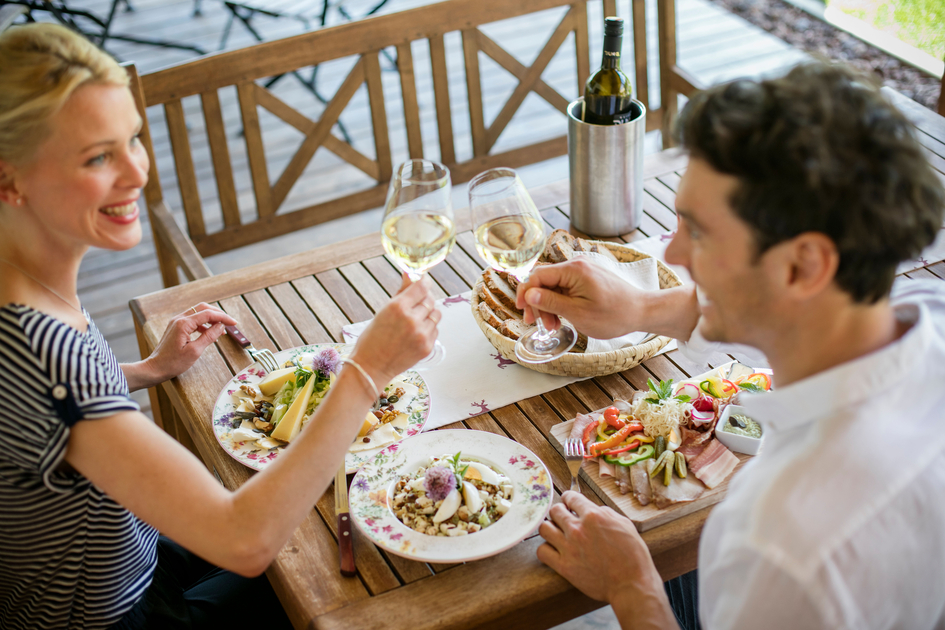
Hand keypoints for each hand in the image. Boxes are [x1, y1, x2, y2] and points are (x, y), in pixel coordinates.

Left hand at [138, 303, 237, 385]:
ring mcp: (176, 322)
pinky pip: (192, 320)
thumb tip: (221, 326)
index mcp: (184, 324)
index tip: (234, 323)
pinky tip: (209, 332)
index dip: (223, 317)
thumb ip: (209, 336)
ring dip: (211, 318)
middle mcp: (179, 319)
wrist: (155, 368)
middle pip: (203, 308)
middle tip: (229, 323)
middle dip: (218, 314)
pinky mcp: (176, 327)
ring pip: (197, 312)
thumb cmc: (173, 363)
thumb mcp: (195, 351)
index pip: (208, 314)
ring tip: (221, 330)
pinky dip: (203, 323)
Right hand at [349, 274, 439, 385]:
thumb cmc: (372, 338)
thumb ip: (401, 292)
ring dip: (428, 314)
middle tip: (415, 303)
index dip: (424, 282)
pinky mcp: (427, 347)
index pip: (422, 287)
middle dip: (424, 298)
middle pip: (430, 300)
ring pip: (436, 314)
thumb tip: (410, 274)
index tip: (423, 281)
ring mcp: (422, 335)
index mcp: (398, 308)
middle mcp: (412, 320)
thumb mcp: (383, 311)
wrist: (371, 367)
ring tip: (414, 320)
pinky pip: (435, 330)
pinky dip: (428, 328)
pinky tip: (414, 333)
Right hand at [515, 258, 644, 338]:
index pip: (538, 275)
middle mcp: (577, 265)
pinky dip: (561, 302)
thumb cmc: (613, 314)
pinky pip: (565, 288)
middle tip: (537, 324)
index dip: (525, 293)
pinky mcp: (588, 278)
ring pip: (554, 286)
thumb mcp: (577, 313)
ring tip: (554, 326)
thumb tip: (528, 295)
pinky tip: (562, 318)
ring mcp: (583, 271)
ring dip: (549, 305)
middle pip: (544, 281)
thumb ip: (551, 302)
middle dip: (538, 303)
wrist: (641, 311)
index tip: (522, 310)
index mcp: (573, 270)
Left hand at [537, 492, 675, 628]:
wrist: (631, 585)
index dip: (569, 499)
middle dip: (559, 513)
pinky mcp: (564, 567)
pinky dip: (546, 549)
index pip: (570, 497)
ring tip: (557, 534)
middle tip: (564, 520)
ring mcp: (569, 548)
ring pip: (543, 528)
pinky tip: (554, 551)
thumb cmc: (633, 556)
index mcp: (593, 516)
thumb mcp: (625, 525)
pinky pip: (542, 551)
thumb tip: (594, 509)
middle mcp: (578, 529)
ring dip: (550, 529)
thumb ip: (606, 513)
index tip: (569, 504)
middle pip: (554, 510)